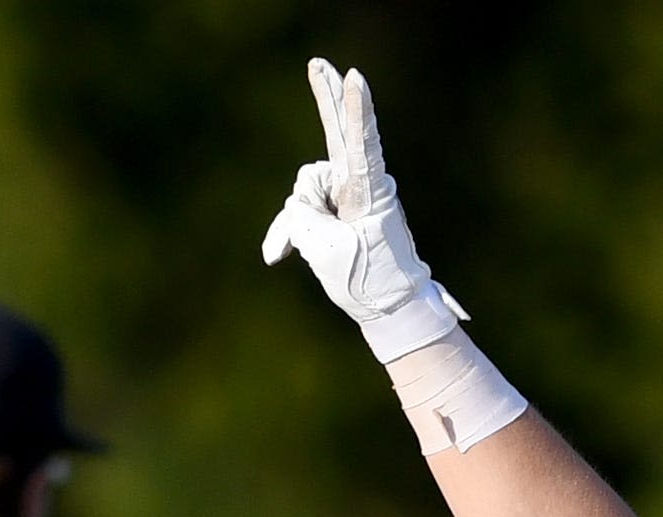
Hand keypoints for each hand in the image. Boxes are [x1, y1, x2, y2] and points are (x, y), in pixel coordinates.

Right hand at [259, 57, 467, 361]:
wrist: (389, 307)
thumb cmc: (366, 279)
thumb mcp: (324, 248)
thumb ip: (301, 214)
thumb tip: (299, 201)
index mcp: (368, 192)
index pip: (361, 143)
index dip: (356, 111)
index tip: (357, 77)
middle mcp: (360, 185)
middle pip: (339, 134)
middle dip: (327, 99)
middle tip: (319, 63)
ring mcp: (349, 194)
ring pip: (308, 188)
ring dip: (302, 220)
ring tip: (322, 250)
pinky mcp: (339, 208)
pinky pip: (306, 209)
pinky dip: (293, 232)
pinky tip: (273, 257)